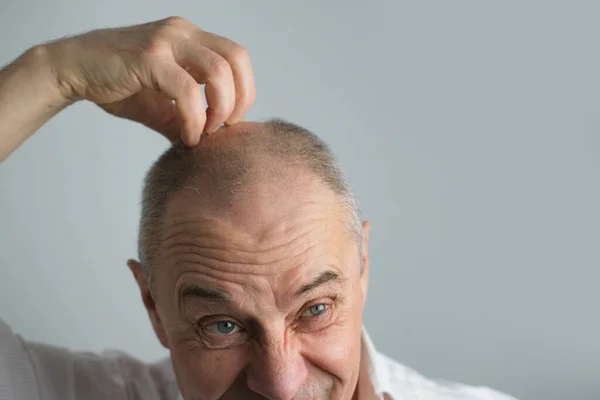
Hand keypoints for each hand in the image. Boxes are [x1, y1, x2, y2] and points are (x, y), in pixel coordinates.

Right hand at [48, 17, 255, 145]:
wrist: (73, 69)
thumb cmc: (118, 85)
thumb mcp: (163, 105)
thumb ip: (189, 118)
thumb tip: (212, 147)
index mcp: (191, 38)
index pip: (237, 58)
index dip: (244, 91)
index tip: (229, 121)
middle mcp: (183, 33)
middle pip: (236, 59)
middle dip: (240, 99)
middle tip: (224, 127)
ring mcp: (166, 41)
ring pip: (218, 70)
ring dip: (221, 107)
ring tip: (207, 132)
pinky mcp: (149, 58)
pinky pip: (186, 89)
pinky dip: (194, 118)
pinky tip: (187, 135)